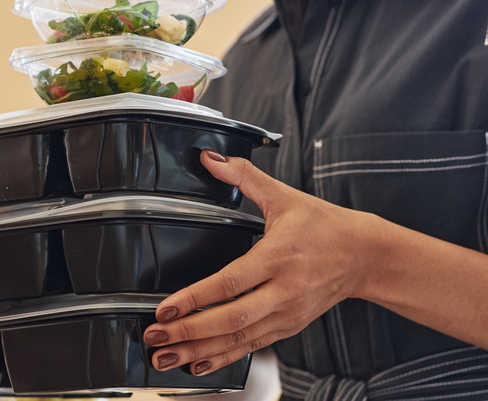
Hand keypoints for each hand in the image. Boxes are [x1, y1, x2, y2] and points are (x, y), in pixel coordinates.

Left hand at [142, 149, 376, 375]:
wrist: (365, 255)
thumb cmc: (324, 225)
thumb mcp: (284, 196)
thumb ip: (245, 176)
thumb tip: (210, 158)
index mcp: (279, 256)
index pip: (230, 282)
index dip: (195, 298)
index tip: (165, 308)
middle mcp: (284, 290)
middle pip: (232, 318)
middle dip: (189, 331)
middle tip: (154, 337)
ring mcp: (288, 313)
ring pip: (239, 338)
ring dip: (199, 351)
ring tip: (166, 357)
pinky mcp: (289, 326)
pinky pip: (252, 345)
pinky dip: (224, 357)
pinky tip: (198, 363)